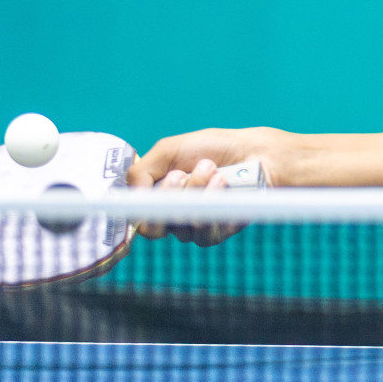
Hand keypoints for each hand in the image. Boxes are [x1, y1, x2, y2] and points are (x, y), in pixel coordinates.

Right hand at [128, 127, 287, 244]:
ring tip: (215, 172)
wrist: (255, 152)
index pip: (135, 216)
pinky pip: (204, 233)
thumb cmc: (215, 148)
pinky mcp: (216, 231)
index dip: (138, 207)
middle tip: (183, 174)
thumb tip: (128, 197)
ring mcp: (193, 224)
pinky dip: (214, 204)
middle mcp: (171, 213)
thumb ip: (140, 171)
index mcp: (157, 195)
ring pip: (180, 228)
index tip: (152, 186)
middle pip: (152, 228)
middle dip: (168, 196)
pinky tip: (225, 185)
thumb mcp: (169, 150)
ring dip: (197, 192)